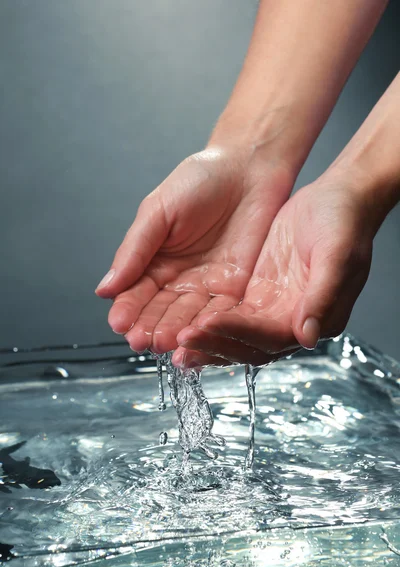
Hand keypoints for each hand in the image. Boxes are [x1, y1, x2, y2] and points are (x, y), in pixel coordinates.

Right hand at [96, 147, 293, 354]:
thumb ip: (135, 249)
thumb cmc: (200, 180)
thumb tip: (105, 288)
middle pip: (160, 310)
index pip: (136, 292)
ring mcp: (206, 286)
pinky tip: (197, 336)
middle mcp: (178, 279)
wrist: (248, 169)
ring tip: (164, 344)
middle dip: (149, 326)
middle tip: (140, 342)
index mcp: (154, 261)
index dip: (127, 309)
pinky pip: (221, 312)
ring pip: (187, 316)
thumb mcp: (158, 211)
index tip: (120, 324)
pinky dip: (209, 326)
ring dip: (175, 332)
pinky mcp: (235, 289)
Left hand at [174, 174, 373, 366]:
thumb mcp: (338, 253)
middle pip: (246, 344)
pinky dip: (204, 322)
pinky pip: (225, 314)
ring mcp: (269, 308)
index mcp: (315, 317)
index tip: (205, 325)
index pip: (269, 337)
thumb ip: (323, 295)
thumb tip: (307, 336)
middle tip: (179, 342)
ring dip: (204, 340)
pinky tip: (181, 323)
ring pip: (231, 334)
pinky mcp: (254, 293)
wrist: (338, 199)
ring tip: (171, 341)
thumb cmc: (345, 222)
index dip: (237, 333)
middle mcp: (289, 320)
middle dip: (213, 345)